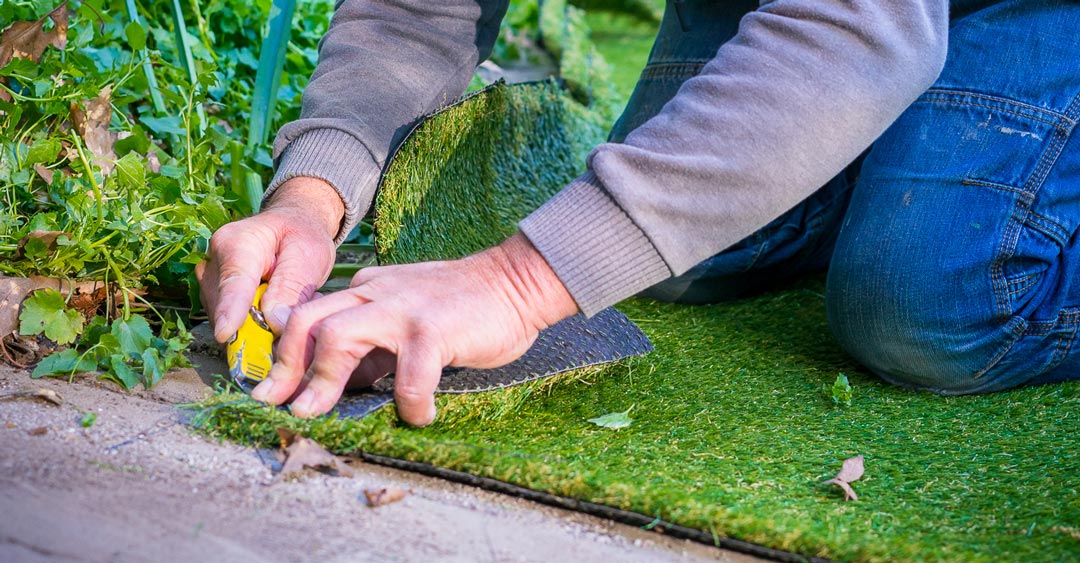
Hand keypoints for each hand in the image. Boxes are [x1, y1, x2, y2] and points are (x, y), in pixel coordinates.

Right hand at [195, 177, 343, 341]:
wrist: (291, 223)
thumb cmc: (300, 235)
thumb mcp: (308, 255)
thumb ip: (291, 288)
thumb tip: (275, 323)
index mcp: (236, 244)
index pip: (232, 284)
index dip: (230, 312)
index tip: (225, 334)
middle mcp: (214, 261)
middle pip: (225, 309)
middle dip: (256, 325)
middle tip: (292, 314)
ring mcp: (209, 280)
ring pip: (225, 319)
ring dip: (255, 325)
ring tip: (285, 304)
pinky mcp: (213, 295)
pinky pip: (228, 321)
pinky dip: (250, 324)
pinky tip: (271, 308)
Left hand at [249, 233, 578, 425]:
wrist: (516, 280)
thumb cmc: (465, 306)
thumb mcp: (406, 318)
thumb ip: (374, 344)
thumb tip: (342, 382)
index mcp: (367, 289)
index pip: (309, 315)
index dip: (284, 354)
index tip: (272, 389)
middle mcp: (375, 292)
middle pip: (307, 321)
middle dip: (286, 367)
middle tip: (281, 405)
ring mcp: (402, 309)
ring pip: (338, 337)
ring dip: (322, 382)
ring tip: (318, 413)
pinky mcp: (433, 329)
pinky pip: (408, 376)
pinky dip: (409, 404)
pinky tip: (420, 416)